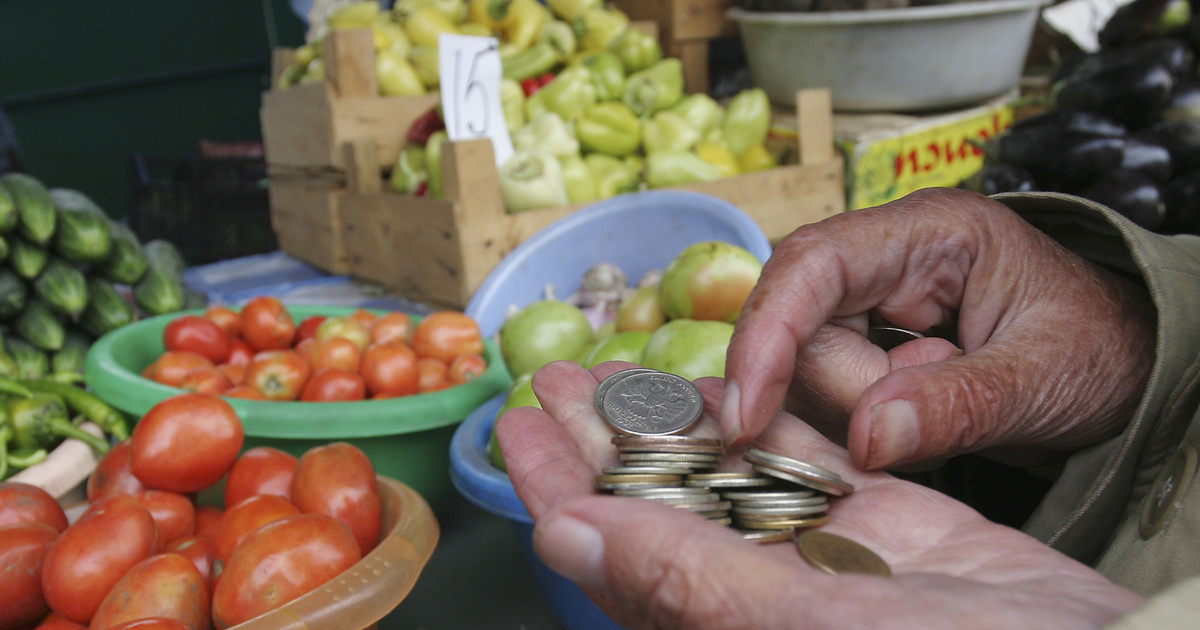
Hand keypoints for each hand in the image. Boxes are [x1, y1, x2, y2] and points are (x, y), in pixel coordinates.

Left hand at [497, 360, 1143, 629]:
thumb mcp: (813, 623)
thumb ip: (688, 580)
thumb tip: (567, 535)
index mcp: (726, 623)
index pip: (616, 554)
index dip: (561, 487)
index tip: (518, 426)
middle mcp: (764, 593)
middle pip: (662, 505)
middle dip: (605, 438)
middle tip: (557, 376)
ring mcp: (828, 556)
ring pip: (730, 475)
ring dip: (675, 418)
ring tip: (623, 367)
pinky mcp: (889, 525)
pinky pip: (809, 460)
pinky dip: (768, 417)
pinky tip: (726, 382)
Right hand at [721, 188, 1155, 470]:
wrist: (1122, 364)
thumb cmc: (1099, 350)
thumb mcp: (1042, 379)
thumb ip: (957, 405)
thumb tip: (866, 439)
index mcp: (930, 231)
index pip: (814, 265)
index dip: (766, 335)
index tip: (745, 416)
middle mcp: (886, 255)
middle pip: (802, 328)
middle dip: (848, 392)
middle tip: (920, 422)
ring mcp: (871, 298)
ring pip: (807, 366)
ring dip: (859, 410)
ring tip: (940, 413)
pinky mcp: (867, 339)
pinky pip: (828, 388)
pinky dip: (858, 419)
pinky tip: (912, 421)